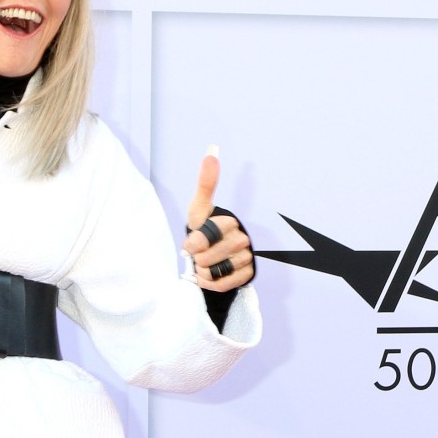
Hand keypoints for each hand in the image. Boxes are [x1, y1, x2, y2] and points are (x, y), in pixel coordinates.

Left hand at [180, 150, 253, 290]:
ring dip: (203, 272)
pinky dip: (210, 283)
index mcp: (229, 222)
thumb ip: (205, 183)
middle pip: (207, 257)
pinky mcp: (248, 275)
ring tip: (205, 264)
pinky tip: (210, 276)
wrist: (215, 253)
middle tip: (198, 255)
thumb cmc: (205, 229)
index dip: (193, 244)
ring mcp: (247, 258)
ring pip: (214, 272)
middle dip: (197, 259)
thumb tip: (211, 153)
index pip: (204, 237)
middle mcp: (242, 239)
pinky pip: (222, 284)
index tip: (189, 246)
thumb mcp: (200, 208)